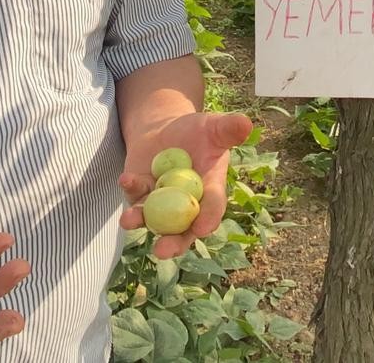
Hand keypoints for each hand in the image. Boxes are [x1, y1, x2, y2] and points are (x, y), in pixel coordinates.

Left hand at [119, 112, 253, 258]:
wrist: (167, 131)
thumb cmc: (197, 132)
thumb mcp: (213, 127)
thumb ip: (228, 129)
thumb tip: (246, 122)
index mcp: (210, 193)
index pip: (212, 210)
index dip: (208, 220)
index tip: (203, 228)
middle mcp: (186, 206)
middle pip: (181, 232)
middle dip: (172, 244)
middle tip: (163, 250)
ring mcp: (160, 203)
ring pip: (152, 220)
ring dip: (140, 221)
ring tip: (129, 219)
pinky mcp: (140, 194)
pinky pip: (134, 196)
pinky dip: (130, 189)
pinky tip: (127, 179)